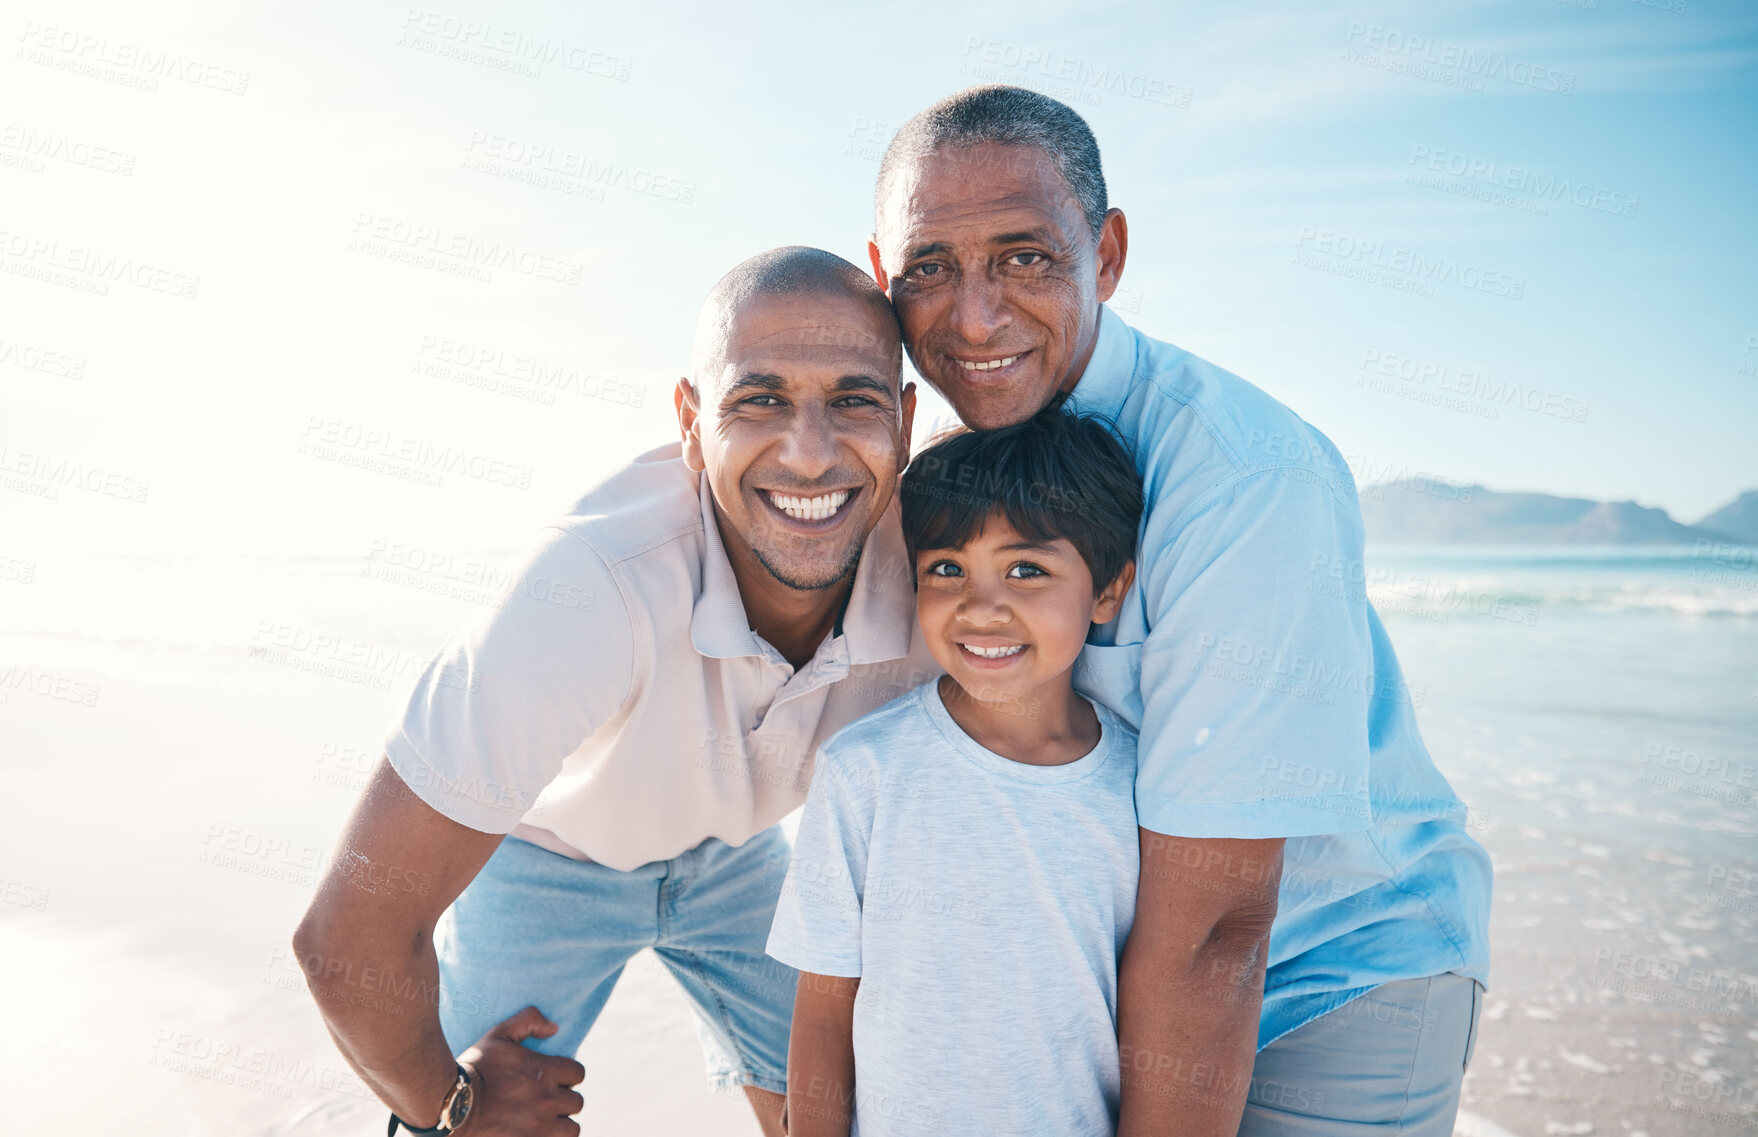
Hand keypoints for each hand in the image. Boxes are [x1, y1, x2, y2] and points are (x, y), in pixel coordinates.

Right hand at [453, 1006, 585, 1135]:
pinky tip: (538, 1132)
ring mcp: (539, 1126)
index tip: (557, 1078)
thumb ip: (527, 1022)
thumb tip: (554, 1027)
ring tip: (547, 1120)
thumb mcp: (497, 1036)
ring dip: (562, 1124)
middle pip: (576, 1102)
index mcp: (544, 1071)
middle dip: (564, 1100)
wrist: (451, 1105)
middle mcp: (546, 1100)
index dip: (569, 1074)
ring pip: (571, 1129)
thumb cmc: (474, 1069)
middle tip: (547, 1100)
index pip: (578, 1073)